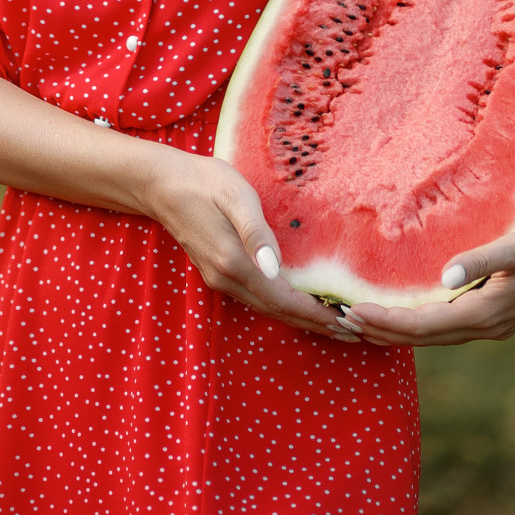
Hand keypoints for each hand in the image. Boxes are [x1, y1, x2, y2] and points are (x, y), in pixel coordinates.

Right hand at [140, 147, 363, 343]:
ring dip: (299, 319)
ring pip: (266, 309)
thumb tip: (276, 268)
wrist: (162, 185)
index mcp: (235, 262)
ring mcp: (219, 279)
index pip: (283, 299)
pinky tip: (298, 304)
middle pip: (277, 312)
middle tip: (352, 332)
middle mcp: (227, 279)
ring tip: (332, 324)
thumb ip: (256, 232)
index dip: (315, 314)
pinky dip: (282, 307)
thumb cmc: (205, 182)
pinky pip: (256, 299)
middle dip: (315, 323)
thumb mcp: (236, 196)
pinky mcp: (217, 273)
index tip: (346, 321)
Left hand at [346, 211, 514, 346]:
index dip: (387, 321)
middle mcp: (486, 326)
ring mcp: (492, 324)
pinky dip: (420, 326)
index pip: (425, 324)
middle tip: (342, 321)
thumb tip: (446, 276)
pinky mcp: (495, 315)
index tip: (353, 312)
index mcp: (486, 312)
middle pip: (425, 336)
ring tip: (363, 324)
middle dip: (384, 331)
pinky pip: (448, 327)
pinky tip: (406, 318)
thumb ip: (481, 259)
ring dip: (399, 332)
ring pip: (436, 336)